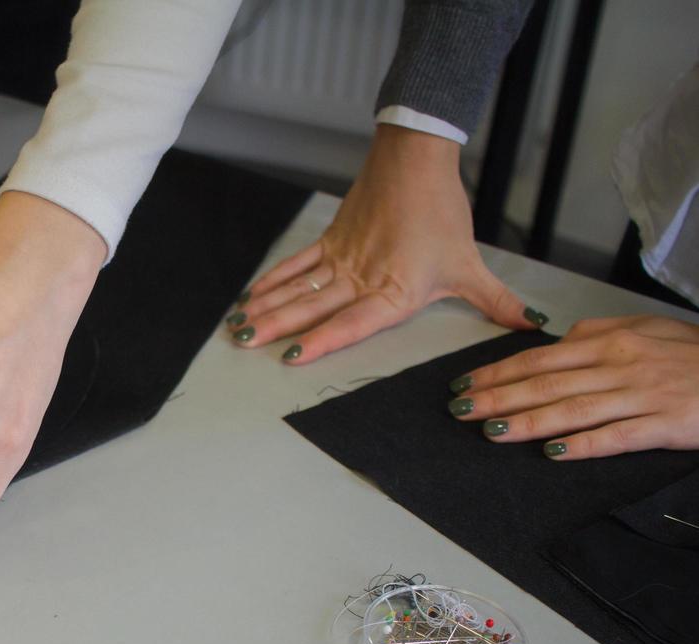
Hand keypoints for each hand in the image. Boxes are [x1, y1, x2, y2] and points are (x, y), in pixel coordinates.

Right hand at [232, 124, 540, 364]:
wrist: (417, 160)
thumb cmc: (442, 212)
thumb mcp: (469, 264)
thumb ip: (495, 300)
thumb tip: (530, 325)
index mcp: (395, 291)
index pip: (353, 322)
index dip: (323, 340)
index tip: (293, 356)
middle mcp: (363, 278)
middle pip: (313, 307)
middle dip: (277, 328)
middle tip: (246, 344)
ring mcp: (343, 259)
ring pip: (299, 288)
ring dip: (267, 308)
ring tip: (240, 327)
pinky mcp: (332, 240)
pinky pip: (297, 265)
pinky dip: (273, 281)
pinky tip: (252, 297)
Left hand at [447, 314, 698, 458]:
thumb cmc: (692, 353)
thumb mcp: (646, 329)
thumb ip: (599, 334)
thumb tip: (558, 341)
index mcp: (610, 340)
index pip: (538, 358)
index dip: (497, 373)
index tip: (464, 385)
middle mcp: (619, 364)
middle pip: (545, 383)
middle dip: (497, 398)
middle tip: (459, 410)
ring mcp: (641, 394)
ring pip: (572, 409)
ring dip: (528, 422)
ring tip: (491, 432)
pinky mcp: (663, 423)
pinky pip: (616, 436)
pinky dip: (582, 445)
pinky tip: (552, 454)